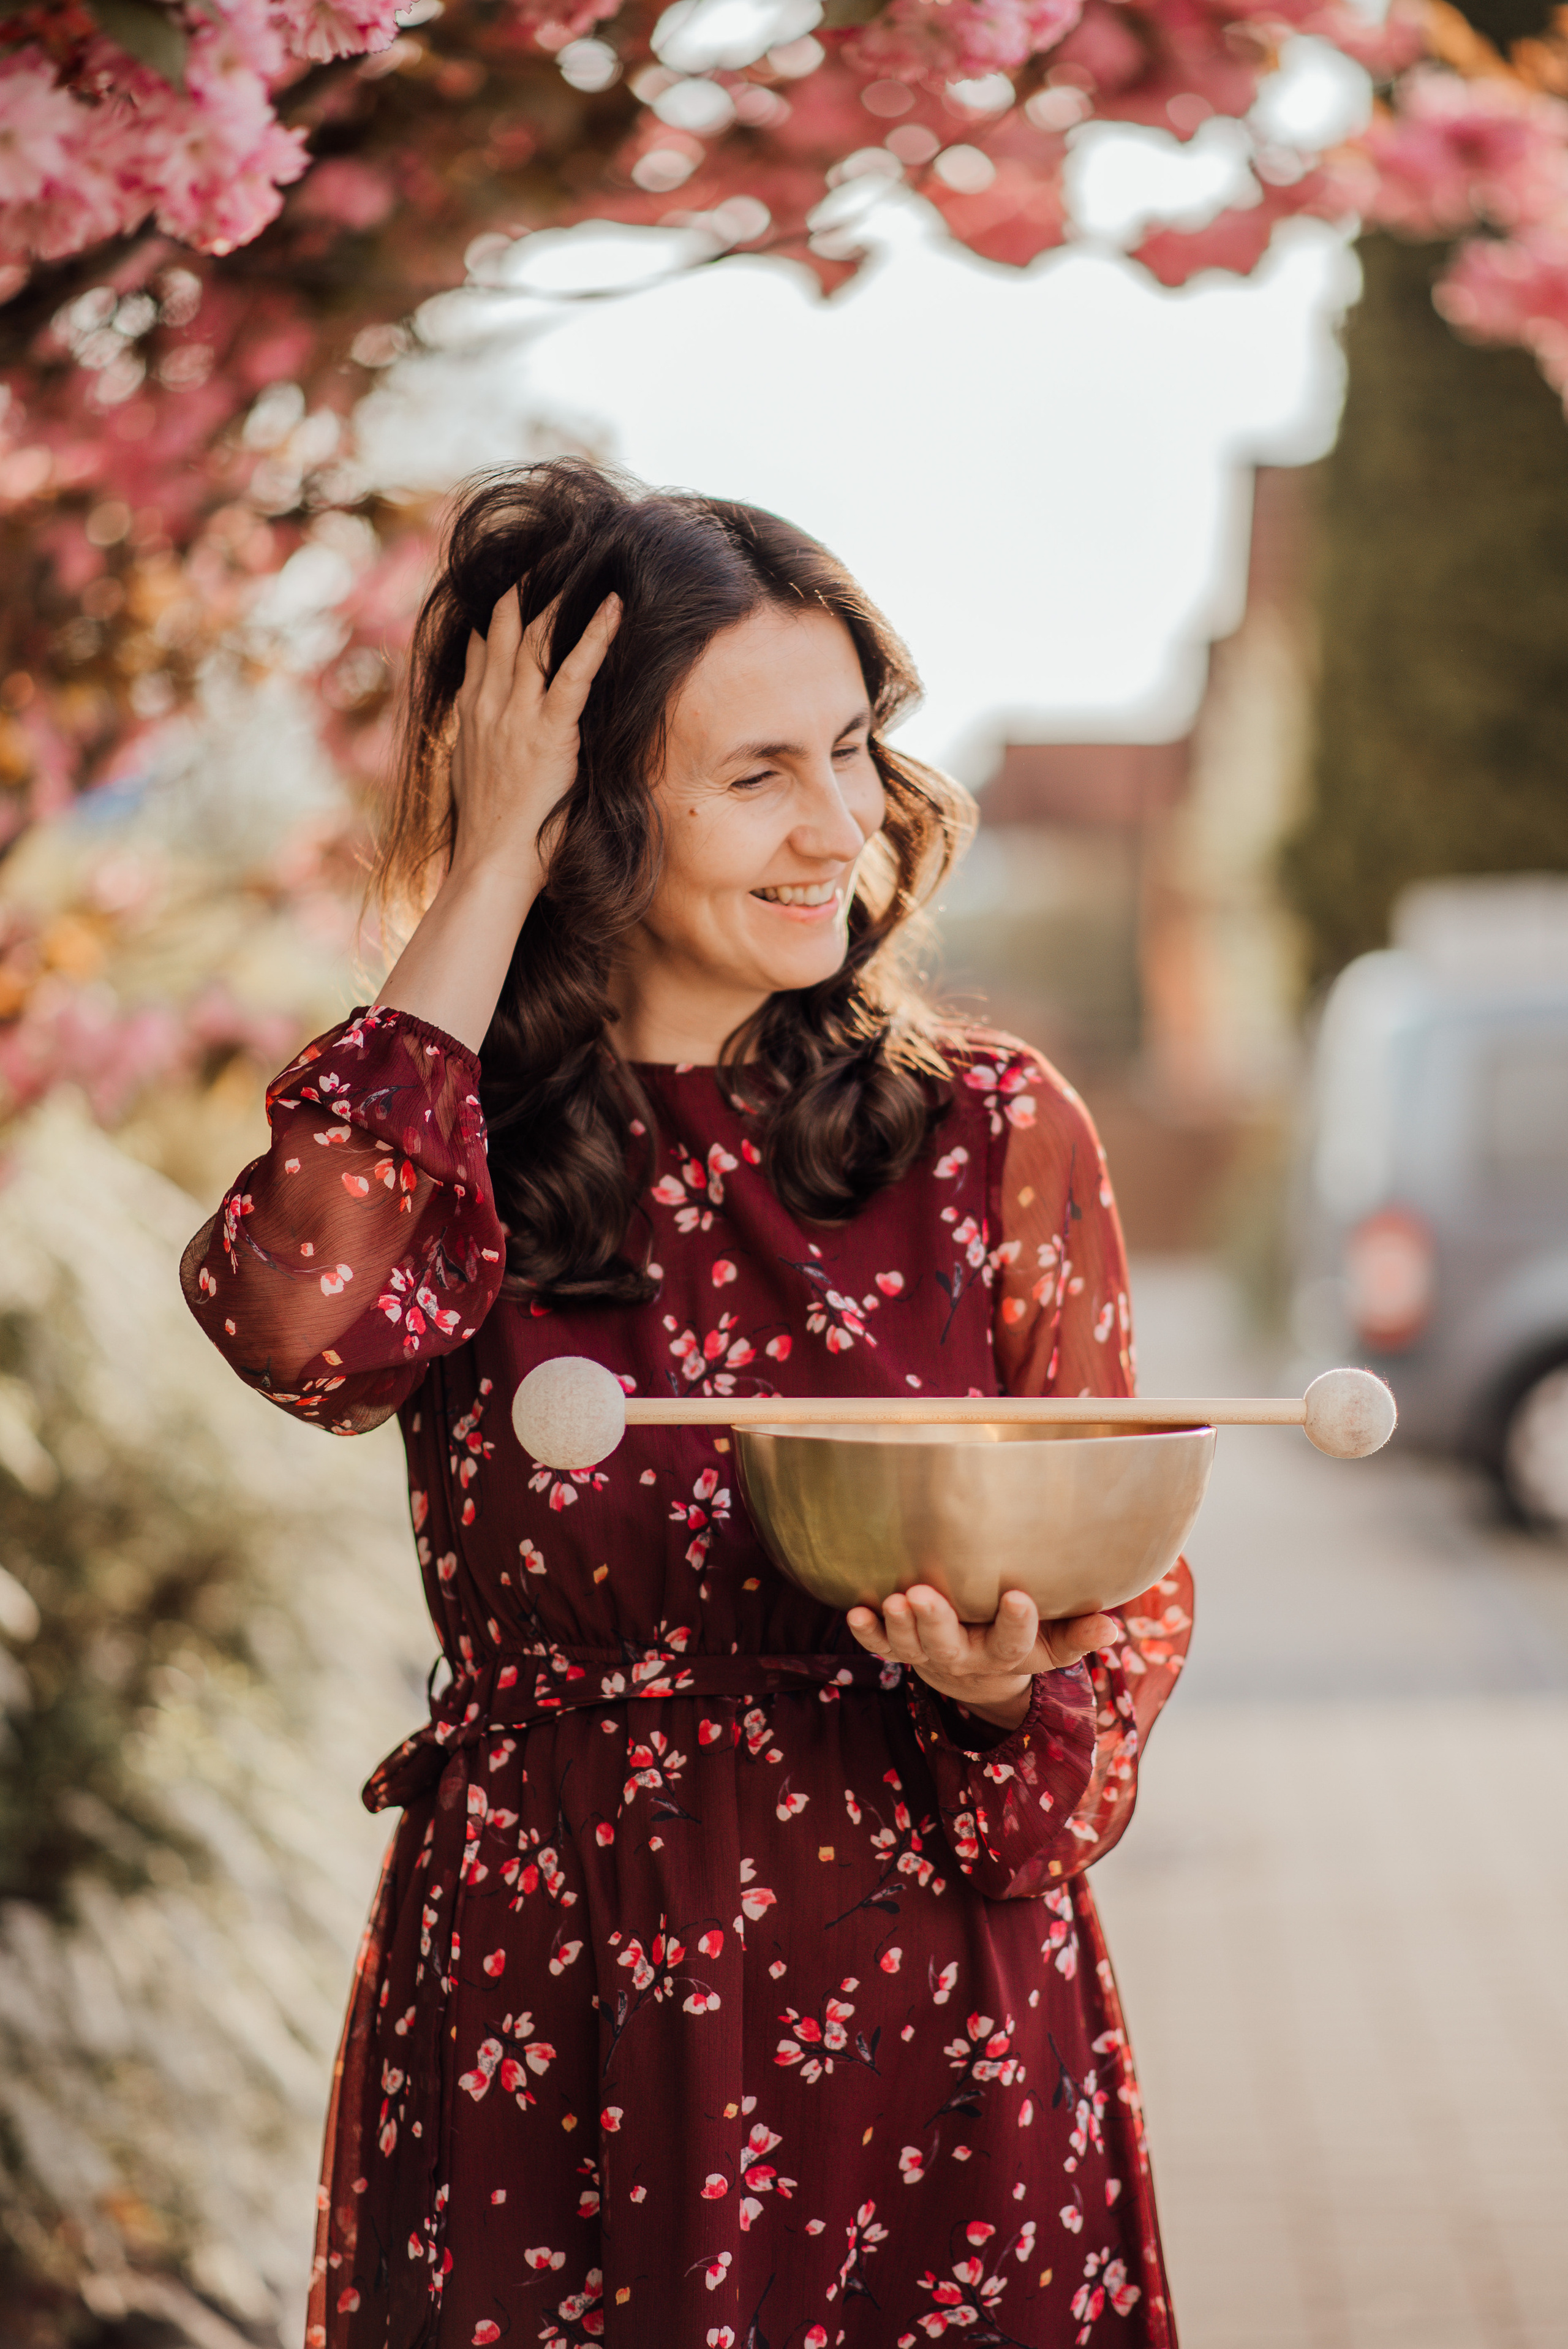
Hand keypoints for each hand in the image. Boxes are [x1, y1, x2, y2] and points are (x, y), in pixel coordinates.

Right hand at [375, 585, 618, 1049]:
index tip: (499, 597)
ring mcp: (516, 715)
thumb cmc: (494, 840)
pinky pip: (575, 671)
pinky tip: (614, 606)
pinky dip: (595, 635)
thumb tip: (493, 744)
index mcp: (471, 721)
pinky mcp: (549, 730)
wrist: (490, 865)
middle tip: (538, 563)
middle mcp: (488, 708)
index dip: (490, 626)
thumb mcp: (478, 786)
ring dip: (556, 601)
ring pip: (534, 641)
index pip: (479, 658)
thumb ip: (486, 754)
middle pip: (502, 636)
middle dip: (519, 596)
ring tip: (577, 566)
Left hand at [845, 1585, 1119, 1732]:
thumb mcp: (1051, 1643)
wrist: (971, 1675)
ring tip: (893, 1599)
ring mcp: (928, 1654)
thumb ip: (1078, 1633)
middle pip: (950, 1645)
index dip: (1017, 1623)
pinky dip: (866, 1632)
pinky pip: (879, 1645)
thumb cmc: (1015, 1641)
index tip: (1019, 1596)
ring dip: (898, 1625)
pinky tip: (854, 1611)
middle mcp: (965, 1656)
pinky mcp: (900, 1649)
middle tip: (922, 1595)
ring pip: (911, 1646)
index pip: (1015, 1642)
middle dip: (936, 1621)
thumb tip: (1111, 1626)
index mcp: (1006, 1654)